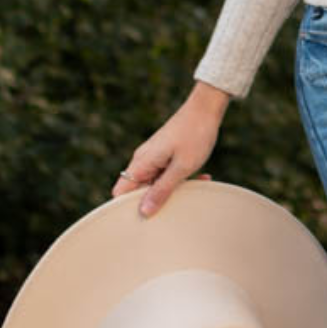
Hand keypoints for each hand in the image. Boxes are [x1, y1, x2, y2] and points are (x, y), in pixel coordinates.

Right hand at [111, 94, 225, 217]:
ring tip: (196, 186)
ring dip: (174, 189)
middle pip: (139, 190)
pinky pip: (168, 174)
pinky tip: (202, 177)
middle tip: (178, 205)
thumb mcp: (181, 168)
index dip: (128, 208)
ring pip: (157, 183)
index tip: (147, 219)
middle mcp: (143, 160)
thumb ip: (162, 190)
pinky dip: (182, 179)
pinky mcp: (166, 155)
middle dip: (157, 200)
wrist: (206, 108)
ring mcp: (155, 157)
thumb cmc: (194, 135)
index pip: (120, 192)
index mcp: (141, 163)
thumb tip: (144, 211)